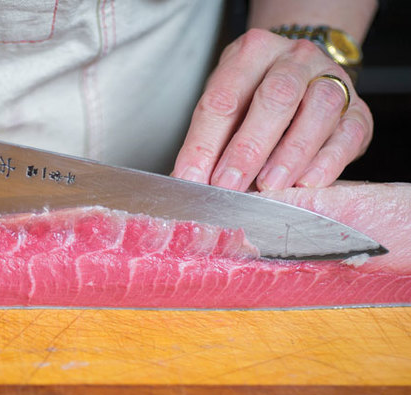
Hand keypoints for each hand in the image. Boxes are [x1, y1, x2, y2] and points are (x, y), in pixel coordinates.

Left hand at [171, 28, 372, 190]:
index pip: (224, 98)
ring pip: (318, 110)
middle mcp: (296, 59)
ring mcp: (333, 81)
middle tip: (228, 185)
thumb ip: (210, 141)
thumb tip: (190, 182)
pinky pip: (348, 134)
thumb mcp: (226, 107)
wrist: (304, 80)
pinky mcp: (359, 112)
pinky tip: (306, 183)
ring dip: (290, 155)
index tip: (191, 179)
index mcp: (253, 52)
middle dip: (248, 148)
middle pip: (275, 97)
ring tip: (268, 186)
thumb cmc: (255, 98)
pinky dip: (326, 161)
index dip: (204, 143)